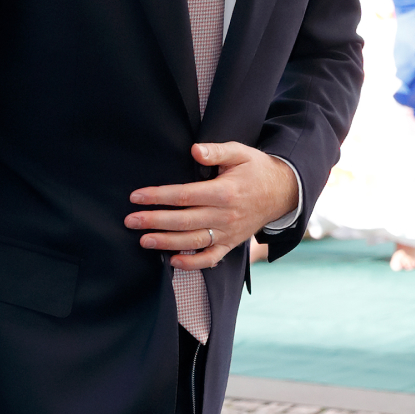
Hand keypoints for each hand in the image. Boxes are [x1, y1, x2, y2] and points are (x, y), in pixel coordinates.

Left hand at [124, 141, 298, 269]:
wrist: (284, 192)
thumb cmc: (256, 169)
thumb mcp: (240, 152)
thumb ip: (216, 151)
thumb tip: (195, 150)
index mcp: (224, 192)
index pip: (184, 196)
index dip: (158, 197)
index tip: (136, 197)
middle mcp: (226, 215)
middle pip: (184, 221)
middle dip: (154, 221)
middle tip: (130, 221)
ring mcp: (229, 232)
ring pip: (194, 241)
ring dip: (167, 243)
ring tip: (143, 241)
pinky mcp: (232, 243)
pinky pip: (212, 258)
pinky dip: (193, 263)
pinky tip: (174, 261)